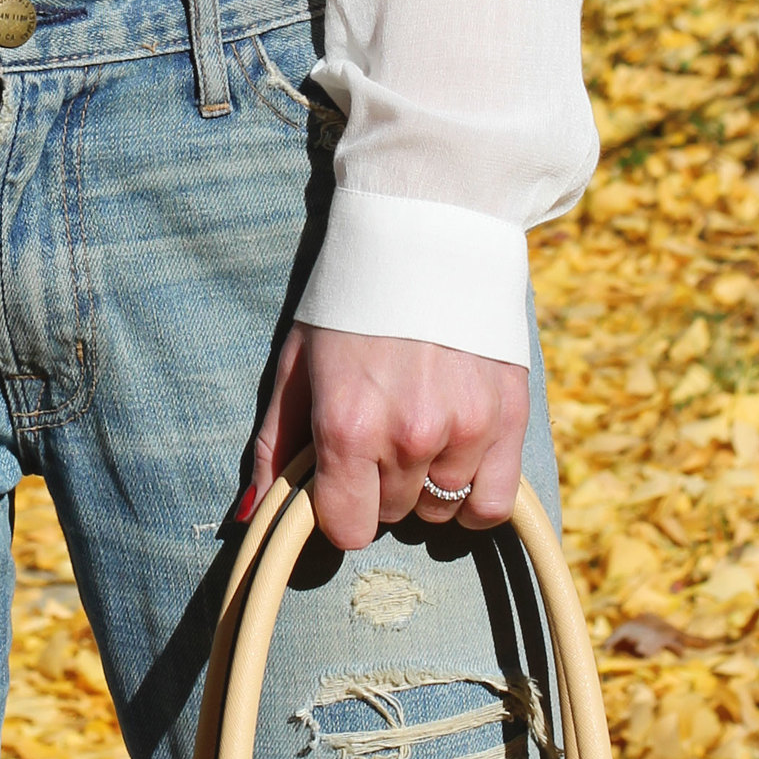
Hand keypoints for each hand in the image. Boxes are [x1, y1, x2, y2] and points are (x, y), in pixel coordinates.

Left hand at [246, 323, 530, 551]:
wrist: (425, 231)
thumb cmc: (351, 297)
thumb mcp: (297, 362)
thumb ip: (273, 444)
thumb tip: (250, 514)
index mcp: (349, 425)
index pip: (347, 528)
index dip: (339, 506)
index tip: (340, 476)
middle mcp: (408, 437)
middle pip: (392, 512)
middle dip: (380, 482)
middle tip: (382, 425)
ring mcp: (465, 429)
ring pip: (440, 508)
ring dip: (427, 480)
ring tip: (421, 421)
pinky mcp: (508, 417)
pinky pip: (493, 504)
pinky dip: (474, 495)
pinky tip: (459, 459)